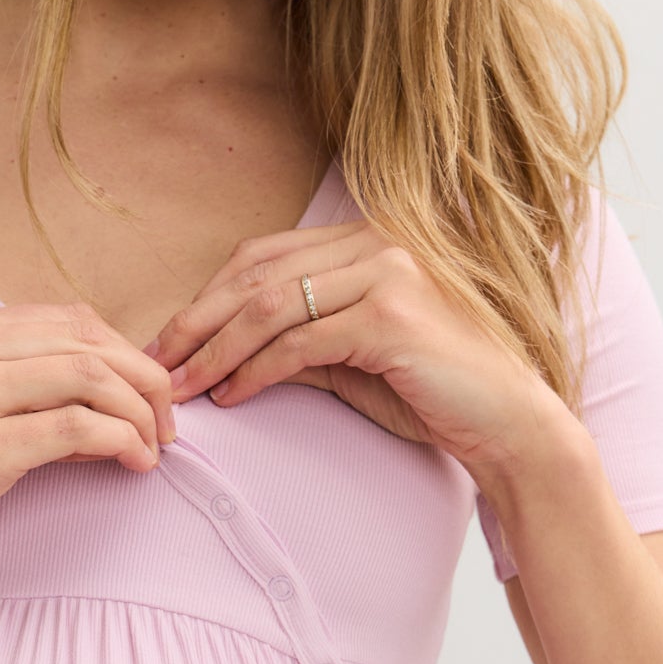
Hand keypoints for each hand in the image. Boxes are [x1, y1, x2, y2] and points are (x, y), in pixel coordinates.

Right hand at [0, 301, 176, 597]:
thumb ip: (14, 383)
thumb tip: (105, 392)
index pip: (72, 319)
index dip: (127, 355)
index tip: (150, 396)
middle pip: (91, 341)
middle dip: (148, 382)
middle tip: (168, 424)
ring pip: (93, 378)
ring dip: (142, 413)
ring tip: (156, 447)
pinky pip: (78, 429)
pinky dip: (122, 443)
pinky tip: (134, 464)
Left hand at [144, 215, 577, 476]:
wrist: (507, 425)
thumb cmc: (431, 394)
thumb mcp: (353, 358)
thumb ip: (299, 339)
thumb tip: (224, 355)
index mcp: (367, 239)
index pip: (264, 255)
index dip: (208, 297)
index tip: (168, 340)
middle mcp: (377, 242)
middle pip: (257, 272)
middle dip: (196, 320)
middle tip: (155, 361)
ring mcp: (387, 274)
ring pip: (271, 305)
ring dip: (215, 350)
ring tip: (181, 385)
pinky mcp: (391, 316)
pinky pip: (300, 342)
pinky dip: (256, 370)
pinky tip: (230, 395)